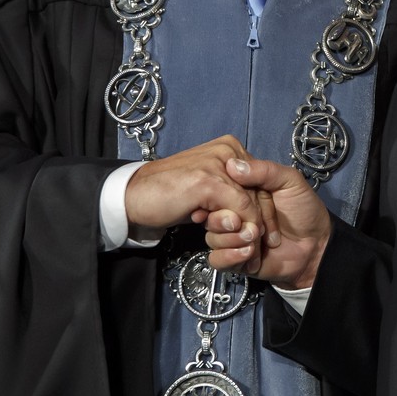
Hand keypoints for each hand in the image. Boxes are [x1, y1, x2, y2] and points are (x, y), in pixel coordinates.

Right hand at [124, 136, 270, 241]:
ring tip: (248, 246)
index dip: (265, 209)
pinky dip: (240, 227)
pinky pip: (239, 208)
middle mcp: (228, 151)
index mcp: (230, 149)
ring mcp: (218, 164)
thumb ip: (231, 191)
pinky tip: (232, 237)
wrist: (131, 197)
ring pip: (251, 201)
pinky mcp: (208, 181)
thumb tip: (253, 209)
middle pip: (260, 191)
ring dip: (251, 229)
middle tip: (259, 244)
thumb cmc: (168, 195)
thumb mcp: (208, 189)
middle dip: (262, 222)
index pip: (260, 180)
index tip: (264, 233)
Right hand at [205, 157, 331, 289]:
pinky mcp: (234, 260)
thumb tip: (232, 164)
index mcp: (242, 195)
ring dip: (233, 239)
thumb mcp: (290, 182)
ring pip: (212, 238)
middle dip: (229, 222)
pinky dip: (230, 257)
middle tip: (253, 227)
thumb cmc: (304, 210)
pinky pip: (216, 260)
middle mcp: (233, 214)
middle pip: (211, 216)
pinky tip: (250, 253)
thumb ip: (265, 171)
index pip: (219, 192)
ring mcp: (232, 237)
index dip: (223, 197)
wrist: (316, 244)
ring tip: (256, 240)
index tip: (233, 201)